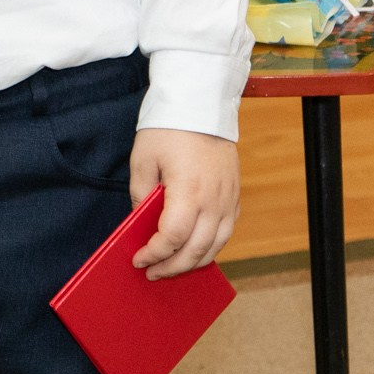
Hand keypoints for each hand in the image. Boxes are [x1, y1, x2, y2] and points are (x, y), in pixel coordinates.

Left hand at [129, 128, 238, 278]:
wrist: (200, 101)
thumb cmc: (168, 127)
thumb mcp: (143, 159)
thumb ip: (141, 195)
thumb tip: (139, 222)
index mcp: (189, 192)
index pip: (172, 238)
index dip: (154, 254)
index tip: (138, 260)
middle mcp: (214, 201)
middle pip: (195, 250)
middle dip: (171, 267)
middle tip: (151, 273)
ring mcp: (228, 199)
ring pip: (215, 246)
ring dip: (192, 262)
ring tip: (171, 266)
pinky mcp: (235, 194)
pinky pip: (226, 231)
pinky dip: (210, 246)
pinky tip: (193, 248)